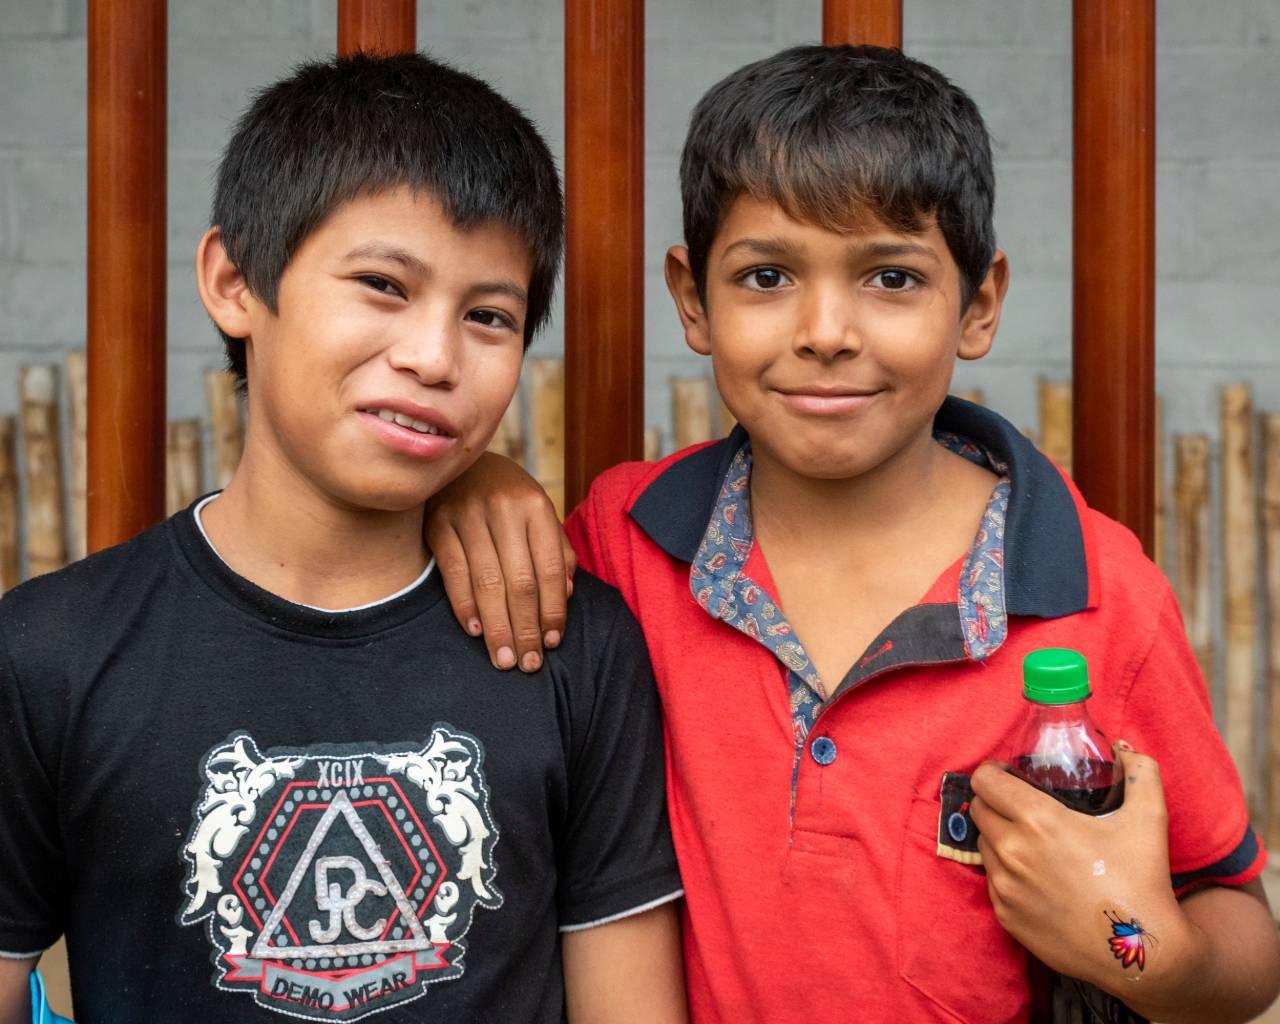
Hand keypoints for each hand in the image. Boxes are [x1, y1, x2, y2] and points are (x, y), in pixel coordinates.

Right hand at [424, 451, 575, 671]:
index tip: (553, 642)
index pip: (551, 567)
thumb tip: (566, 595)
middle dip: (526, 629)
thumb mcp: (539, 514)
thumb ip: (557, 551)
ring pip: (487, 582)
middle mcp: (503, 508)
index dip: (554, 610)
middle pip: (520, 581)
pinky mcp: (438, 523)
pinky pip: (453, 573)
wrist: (462, 462)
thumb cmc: (510, 498)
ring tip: (505, 659)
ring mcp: (468, 514)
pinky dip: (464, 605)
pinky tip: (475, 631)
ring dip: (497, 627)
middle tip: (528, 664)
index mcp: (536, 506)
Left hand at [969, 746, 1193, 991]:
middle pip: (980, 810)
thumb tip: (1126, 748)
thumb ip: (1140, 773)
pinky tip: (1035, 876)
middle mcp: (1012, 851)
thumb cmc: (1142, 881)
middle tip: (1020, 806)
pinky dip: (1005, 872)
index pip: (984, 781)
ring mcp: (1004, 886)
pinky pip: (992, 881)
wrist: (1139, 952)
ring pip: (983, 845)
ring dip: (998, 837)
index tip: (1007, 773)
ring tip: (1030, 842)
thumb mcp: (1149, 819)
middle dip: (995, 802)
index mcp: (1037, 820)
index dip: (992, 772)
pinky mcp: (1004, 916)